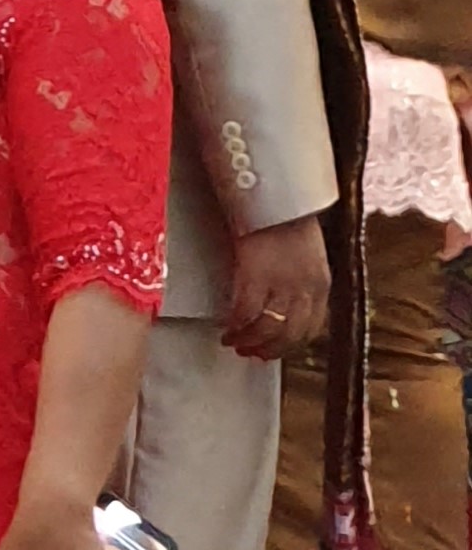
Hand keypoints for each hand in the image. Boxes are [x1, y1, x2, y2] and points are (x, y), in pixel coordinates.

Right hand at [223, 214, 330, 362]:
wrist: (275, 196)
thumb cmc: (288, 219)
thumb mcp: (308, 255)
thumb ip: (303, 281)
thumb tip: (286, 304)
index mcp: (321, 283)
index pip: (312, 328)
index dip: (290, 345)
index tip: (273, 350)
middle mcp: (306, 287)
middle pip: (289, 335)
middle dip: (268, 349)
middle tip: (250, 353)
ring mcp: (282, 283)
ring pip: (267, 329)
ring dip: (248, 341)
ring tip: (233, 341)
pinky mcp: (257, 276)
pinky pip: (246, 314)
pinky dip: (235, 326)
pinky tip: (226, 327)